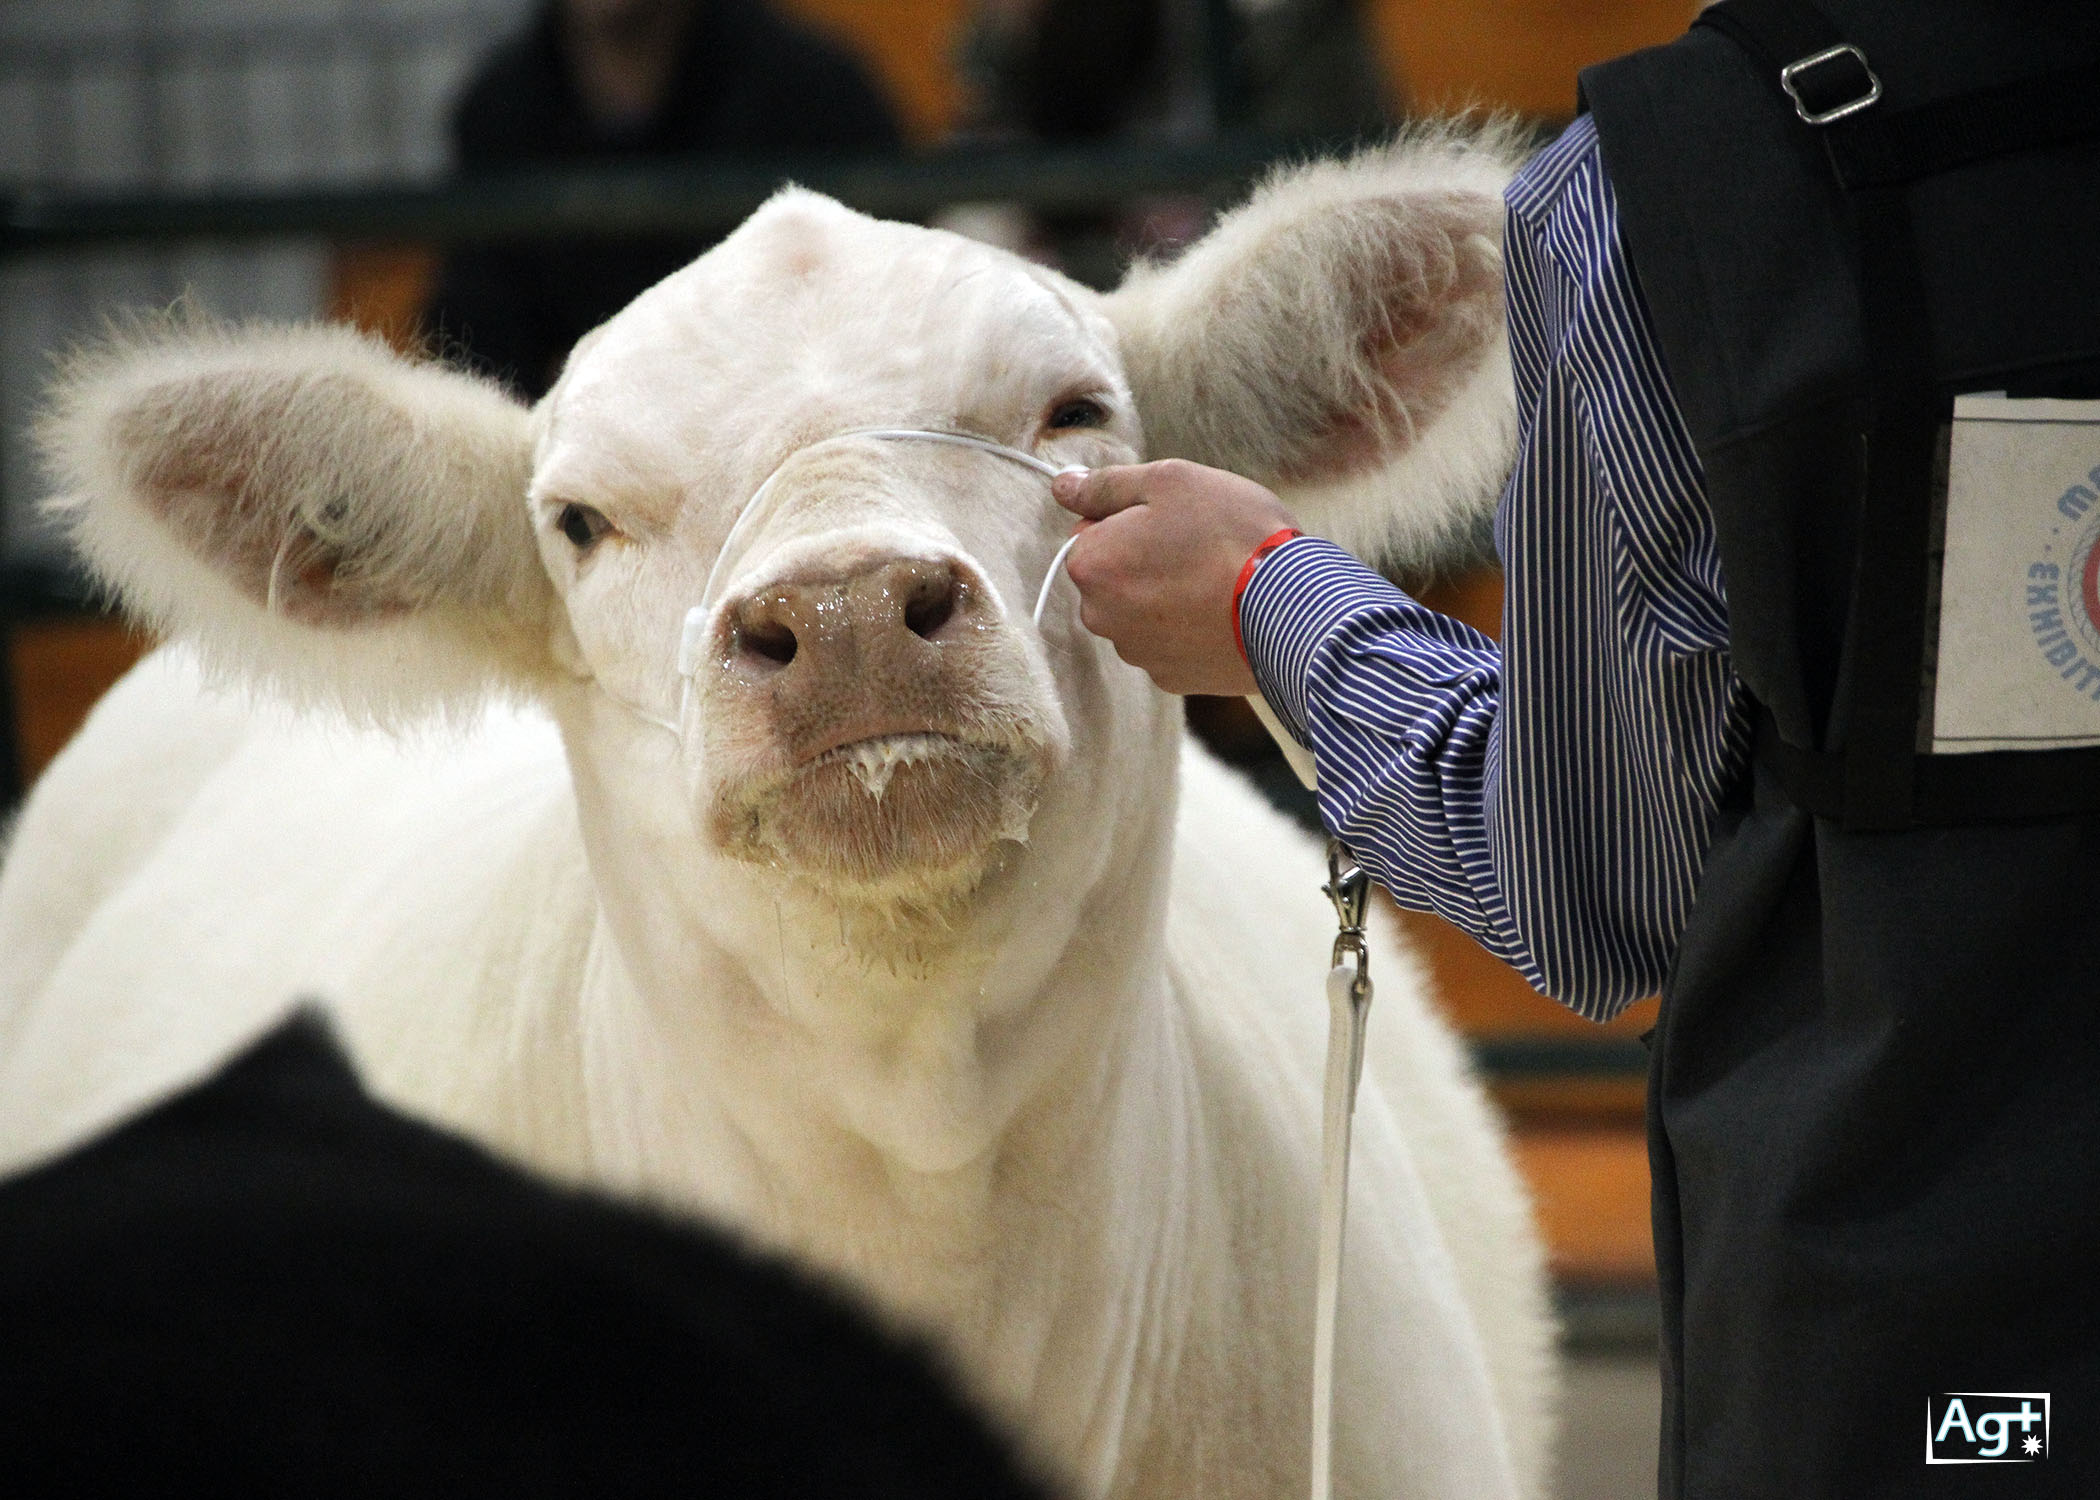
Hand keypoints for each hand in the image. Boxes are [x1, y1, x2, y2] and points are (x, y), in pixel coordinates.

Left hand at [1050, 459, 1299, 696]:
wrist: (1292, 609)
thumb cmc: (1230, 536)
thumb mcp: (1170, 481)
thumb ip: (1106, 485)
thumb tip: (1063, 485)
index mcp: (1091, 565)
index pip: (1089, 533)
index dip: (1129, 520)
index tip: (1171, 520)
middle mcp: (1101, 617)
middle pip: (1113, 577)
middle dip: (1144, 560)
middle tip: (1198, 547)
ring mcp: (1137, 653)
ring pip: (1141, 612)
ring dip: (1167, 596)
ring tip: (1217, 580)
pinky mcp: (1173, 678)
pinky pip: (1170, 644)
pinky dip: (1189, 628)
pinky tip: (1222, 613)